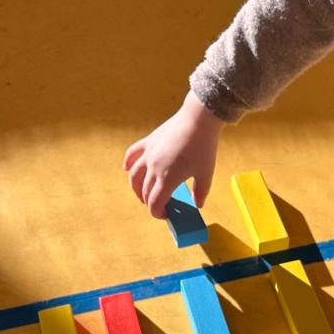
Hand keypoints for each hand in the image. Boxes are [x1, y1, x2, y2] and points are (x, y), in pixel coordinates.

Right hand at [123, 91, 224, 217]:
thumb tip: (197, 204)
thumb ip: (200, 192)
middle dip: (149, 202)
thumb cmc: (204, 146)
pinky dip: (128, 164)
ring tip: (143, 193)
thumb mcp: (206, 173)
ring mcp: (149, 154)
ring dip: (136, 188)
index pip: (154, 203)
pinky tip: (127, 169)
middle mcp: (154, 167)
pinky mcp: (148, 141)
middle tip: (159, 204)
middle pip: (144, 191)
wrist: (199, 119)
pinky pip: (132, 154)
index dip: (157, 213)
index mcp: (167, 178)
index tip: (165, 214)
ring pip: (134, 176)